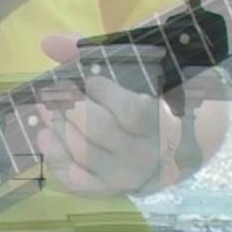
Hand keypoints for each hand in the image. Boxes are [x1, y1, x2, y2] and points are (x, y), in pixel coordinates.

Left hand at [37, 35, 181, 196]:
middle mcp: (146, 153)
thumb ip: (98, 53)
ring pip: (84, 154)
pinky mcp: (110, 189)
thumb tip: (48, 42)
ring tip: (45, 110)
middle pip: (99, 131)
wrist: (186, 146)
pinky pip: (78, 181)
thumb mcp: (146, 70)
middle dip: (69, 107)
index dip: (105, 93)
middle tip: (53, 92)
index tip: (93, 80)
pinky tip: (45, 138)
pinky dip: (57, 159)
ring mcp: (127, 175)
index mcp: (165, 120)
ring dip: (57, 128)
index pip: (132, 112)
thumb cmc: (165, 97)